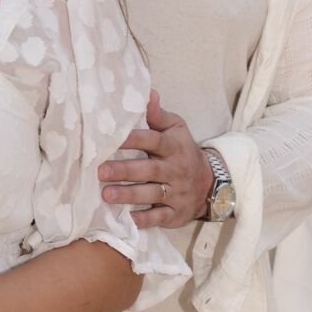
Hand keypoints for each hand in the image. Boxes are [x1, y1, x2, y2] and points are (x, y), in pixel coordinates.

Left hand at [98, 90, 214, 229]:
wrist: (210, 184)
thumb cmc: (183, 151)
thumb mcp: (176, 129)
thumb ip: (158, 114)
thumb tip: (147, 92)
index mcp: (173, 147)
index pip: (152, 141)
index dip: (133, 139)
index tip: (111, 138)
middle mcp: (175, 170)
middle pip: (149, 170)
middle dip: (124, 171)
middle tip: (100, 171)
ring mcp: (177, 193)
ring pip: (152, 194)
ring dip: (129, 195)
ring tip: (106, 194)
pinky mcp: (176, 213)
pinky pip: (159, 218)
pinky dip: (144, 220)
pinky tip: (126, 219)